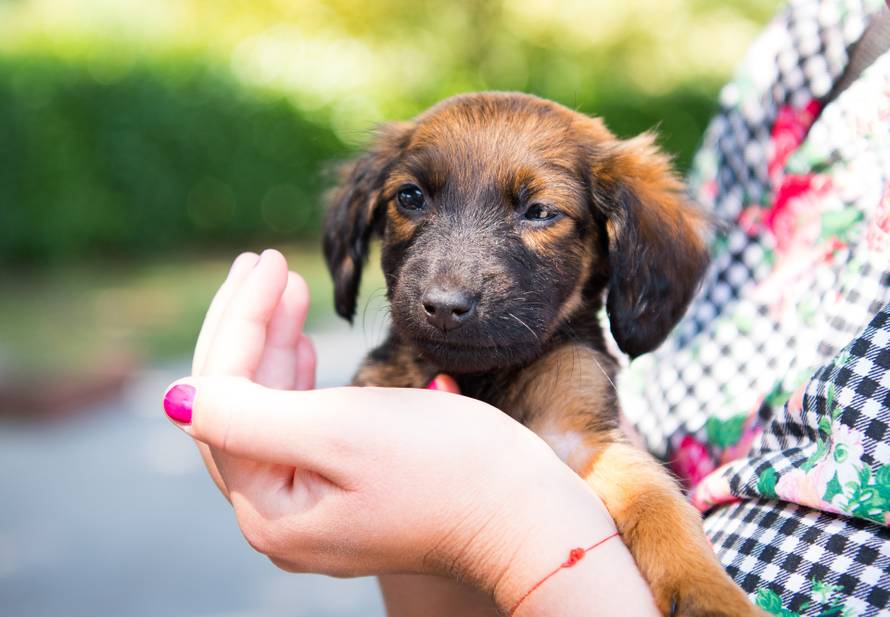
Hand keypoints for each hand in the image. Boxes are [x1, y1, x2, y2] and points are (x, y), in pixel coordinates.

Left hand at [167, 249, 652, 614]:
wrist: (526, 513)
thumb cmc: (447, 469)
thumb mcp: (342, 433)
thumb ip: (248, 416)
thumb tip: (170, 399)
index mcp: (270, 508)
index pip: (224, 398)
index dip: (238, 323)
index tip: (266, 260)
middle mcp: (281, 516)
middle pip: (239, 404)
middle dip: (249, 327)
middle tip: (266, 262)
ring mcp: (315, 506)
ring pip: (270, 410)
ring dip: (273, 345)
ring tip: (285, 289)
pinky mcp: (348, 490)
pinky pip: (302, 425)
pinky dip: (300, 377)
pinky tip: (302, 343)